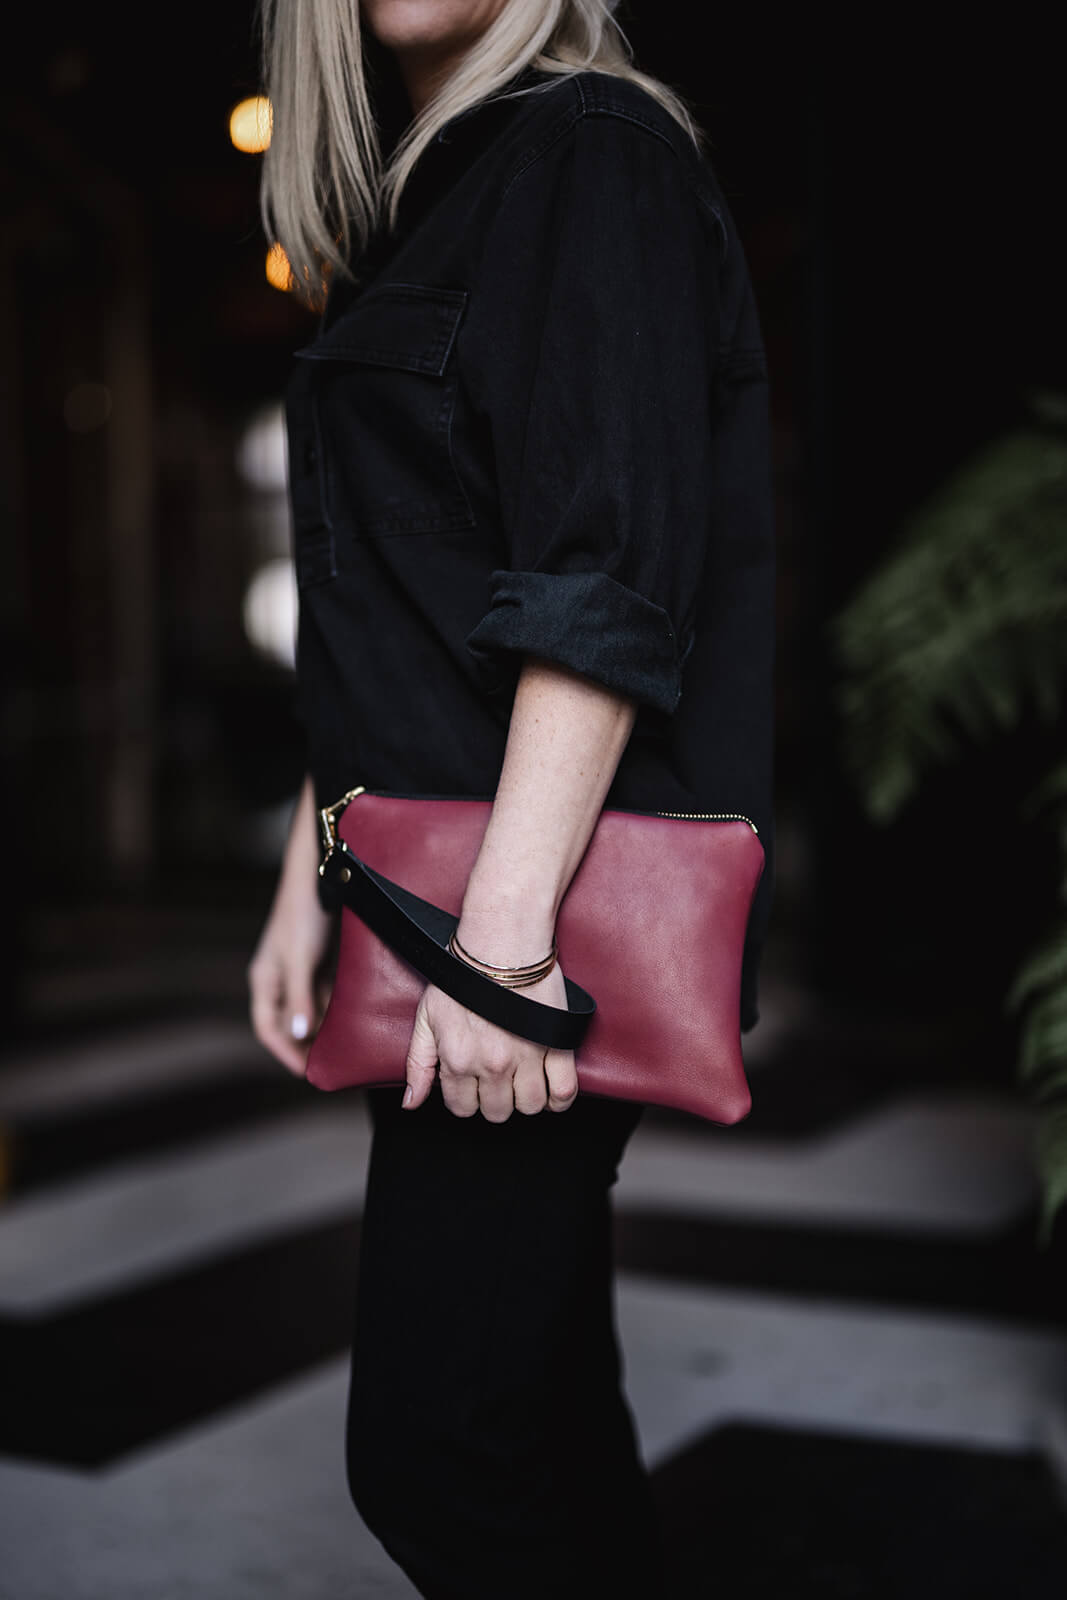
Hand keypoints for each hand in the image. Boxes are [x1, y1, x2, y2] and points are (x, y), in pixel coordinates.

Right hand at [248, 777, 334, 1076]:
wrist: (318, 870)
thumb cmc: (302, 912)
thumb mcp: (300, 957)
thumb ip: (300, 996)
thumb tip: (300, 1034)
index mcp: (266, 979)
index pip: (269, 1029)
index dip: (286, 1053)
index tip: (310, 1073)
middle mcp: (282, 977)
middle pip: (293, 1022)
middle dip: (310, 1045)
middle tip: (336, 1065)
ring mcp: (302, 967)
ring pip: (313, 1007)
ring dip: (328, 1026)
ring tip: (352, 1045)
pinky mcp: (321, 958)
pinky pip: (329, 991)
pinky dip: (340, 1005)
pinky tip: (359, 1015)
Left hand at [402, 961, 578, 1120]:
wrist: (501, 941)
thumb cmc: (463, 973)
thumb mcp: (427, 1017)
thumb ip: (418, 1064)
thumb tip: (411, 1103)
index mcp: (458, 1061)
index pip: (462, 1108)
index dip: (466, 1098)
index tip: (473, 1084)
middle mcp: (491, 1065)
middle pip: (497, 1112)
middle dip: (495, 1100)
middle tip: (498, 1079)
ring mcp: (526, 1057)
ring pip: (529, 1106)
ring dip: (526, 1099)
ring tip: (523, 1081)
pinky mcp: (555, 1045)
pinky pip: (564, 1092)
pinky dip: (560, 1100)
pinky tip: (551, 1091)